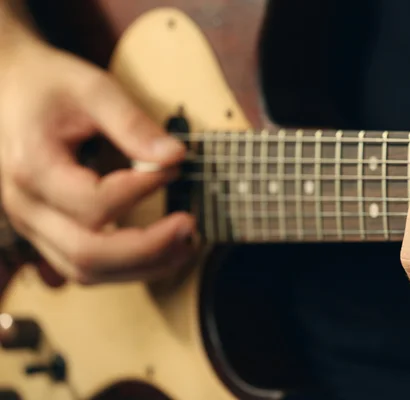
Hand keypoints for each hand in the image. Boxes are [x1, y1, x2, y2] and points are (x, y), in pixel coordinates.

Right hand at [0, 41, 195, 283]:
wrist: (10, 90)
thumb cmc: (46, 86)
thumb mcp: (92, 89)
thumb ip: (133, 124)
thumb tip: (175, 156)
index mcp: (33, 166)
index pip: (94, 202)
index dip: (142, 190)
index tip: (173, 168)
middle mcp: (26, 206)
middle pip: (87, 253)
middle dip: (148, 247)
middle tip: (188, 225)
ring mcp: (33, 224)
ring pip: (86, 271)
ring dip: (141, 266)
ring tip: (185, 244)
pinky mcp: (47, 231)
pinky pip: (85, 266)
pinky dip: (126, 265)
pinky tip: (160, 248)